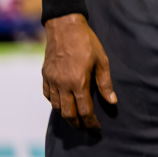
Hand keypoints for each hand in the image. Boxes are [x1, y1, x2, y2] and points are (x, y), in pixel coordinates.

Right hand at [40, 14, 116, 128]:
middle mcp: (62, 85)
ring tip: (75, 119)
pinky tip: (61, 103)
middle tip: (84, 129)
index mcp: (78, 82)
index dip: (91, 123)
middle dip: (77, 124)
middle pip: (68, 113)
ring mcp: (51, 80)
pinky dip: (54, 103)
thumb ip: (105, 83)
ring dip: (65, 115)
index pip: (84, 111)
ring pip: (56, 106)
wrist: (65, 27)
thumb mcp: (102, 61)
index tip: (96, 129)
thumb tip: (112, 101)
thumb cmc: (87, 43)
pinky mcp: (45, 75)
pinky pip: (48, 95)